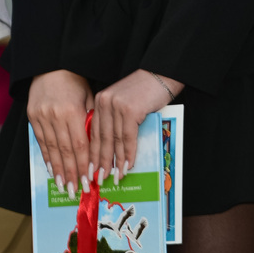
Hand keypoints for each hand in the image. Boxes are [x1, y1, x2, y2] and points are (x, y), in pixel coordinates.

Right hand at [28, 70, 93, 194]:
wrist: (52, 66)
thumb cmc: (76, 81)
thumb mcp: (89, 98)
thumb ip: (90, 121)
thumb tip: (95, 146)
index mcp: (72, 110)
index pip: (80, 145)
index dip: (84, 164)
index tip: (89, 180)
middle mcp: (55, 116)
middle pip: (65, 151)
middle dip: (71, 173)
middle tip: (76, 191)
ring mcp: (42, 117)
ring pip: (51, 149)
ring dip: (58, 170)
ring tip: (63, 186)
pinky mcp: (33, 117)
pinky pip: (40, 142)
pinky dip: (47, 157)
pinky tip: (52, 170)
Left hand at [90, 69, 182, 185]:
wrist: (162, 74)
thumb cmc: (145, 89)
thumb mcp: (123, 102)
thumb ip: (114, 119)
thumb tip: (111, 147)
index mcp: (100, 100)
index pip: (94, 132)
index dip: (93, 153)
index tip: (91, 169)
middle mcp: (105, 102)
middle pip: (102, 138)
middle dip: (102, 161)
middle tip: (100, 179)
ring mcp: (117, 106)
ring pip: (115, 140)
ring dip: (116, 161)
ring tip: (116, 177)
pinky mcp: (131, 110)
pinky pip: (128, 137)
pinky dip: (129, 153)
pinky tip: (129, 165)